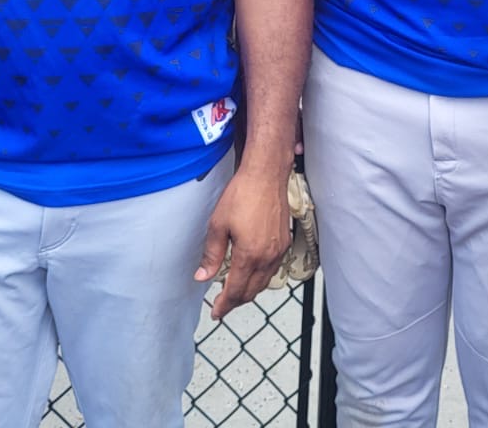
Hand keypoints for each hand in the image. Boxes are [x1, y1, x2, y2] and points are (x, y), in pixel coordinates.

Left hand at [194, 163, 291, 319]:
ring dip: (249, 291)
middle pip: (251, 291)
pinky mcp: (285, 241)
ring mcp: (279, 250)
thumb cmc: (242, 194)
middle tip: (222, 306)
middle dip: (236, 301)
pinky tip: (252, 273)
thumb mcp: (218, 225)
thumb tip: (203, 276)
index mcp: (249, 255)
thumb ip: (211, 254)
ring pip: (264, 282)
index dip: (224, 305)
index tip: (216, 312)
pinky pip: (273, 269)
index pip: (235, 291)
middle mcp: (267, 257)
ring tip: (235, 292)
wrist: (267, 174)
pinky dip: (261, 278)